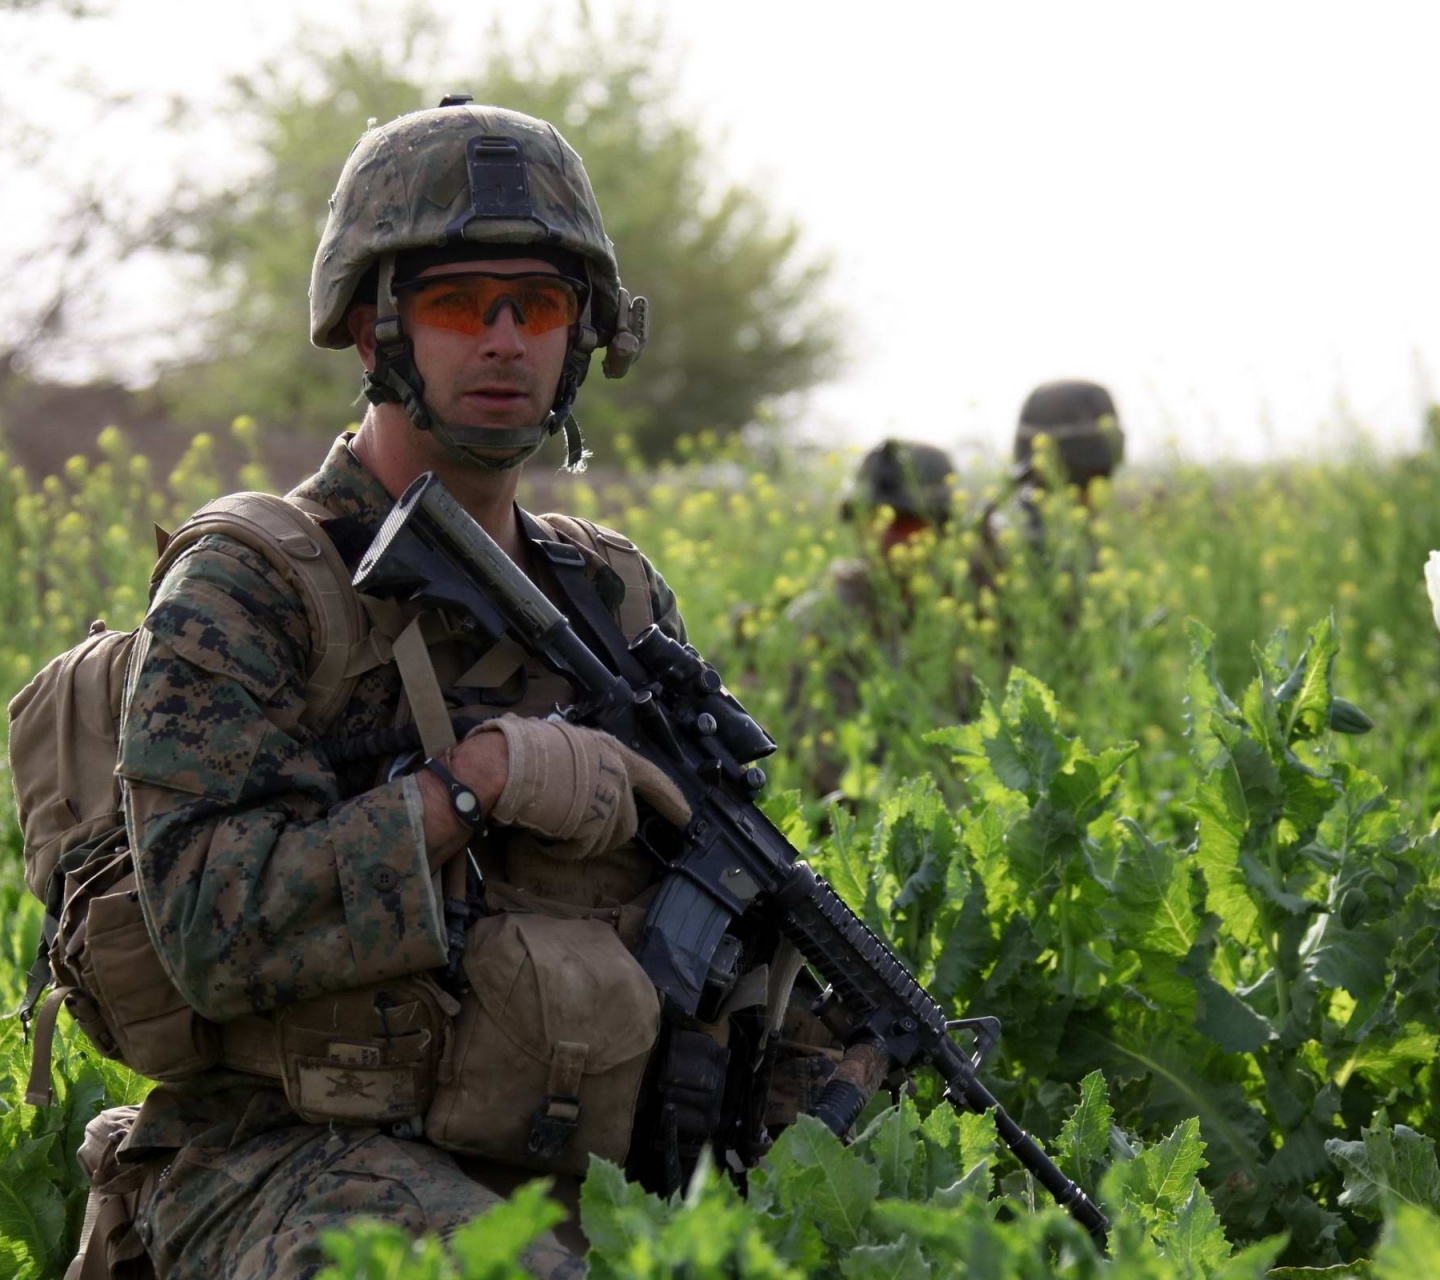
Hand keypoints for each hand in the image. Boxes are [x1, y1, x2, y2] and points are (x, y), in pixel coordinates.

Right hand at [471, 714, 689, 860]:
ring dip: (580, 840)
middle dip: (603, 830)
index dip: (670, 799)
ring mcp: (610, 802)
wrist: (508, 764)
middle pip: (626, 821)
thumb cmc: (523, 747)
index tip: (685, 816)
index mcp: (612, 750)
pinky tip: (545, 835)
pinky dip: (563, 849)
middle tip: (572, 826)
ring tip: (551, 825)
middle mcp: (618, 775)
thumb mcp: (563, 742)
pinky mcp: (596, 827)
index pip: (653, 777)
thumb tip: (579, 775)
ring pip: (605, 840)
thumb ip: (584, 761)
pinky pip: (583, 850)